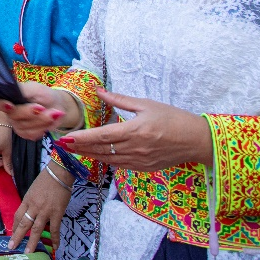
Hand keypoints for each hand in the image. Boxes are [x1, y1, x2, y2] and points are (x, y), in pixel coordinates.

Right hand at [0, 82, 73, 140]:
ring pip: (25, 127)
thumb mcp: (34, 88)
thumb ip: (22, 90)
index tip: (9, 105)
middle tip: (43, 108)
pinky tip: (49, 121)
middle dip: (31, 113)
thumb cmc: (44, 95)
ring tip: (52, 113)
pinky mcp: (25, 134)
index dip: (2, 105)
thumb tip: (9, 91)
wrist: (57, 107)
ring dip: (41, 121)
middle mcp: (9, 112)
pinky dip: (43, 128)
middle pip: (14, 116)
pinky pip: (32, 134)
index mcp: (9, 98)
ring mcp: (16, 125)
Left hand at [10, 167, 72, 253]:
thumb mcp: (34, 189)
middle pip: (23, 224)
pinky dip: (55, 239)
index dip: (15, 226)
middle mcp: (34, 207)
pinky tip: (55, 247)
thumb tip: (30, 212)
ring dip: (32, 242)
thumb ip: (31, 201)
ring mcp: (45, 211)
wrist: (59, 173)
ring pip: (36, 229)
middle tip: (11, 247)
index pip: (18, 215)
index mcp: (27, 200)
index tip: (12, 234)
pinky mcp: (57, 213)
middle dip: (17, 237)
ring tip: (28, 252)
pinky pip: (55, 229)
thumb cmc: (46, 179)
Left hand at [56, 89, 212, 171]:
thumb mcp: (146, 104)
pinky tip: (97, 155)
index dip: (82, 138)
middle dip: (80, 148)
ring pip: (108, 160)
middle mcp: (135, 149)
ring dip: (90, 155)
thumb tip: (99, 91)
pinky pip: (119, 166)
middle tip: (63, 145)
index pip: (102, 136)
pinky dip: (106, 160)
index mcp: (135, 131)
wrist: (196, 140)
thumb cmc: (173, 119)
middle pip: (100, 150)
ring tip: (75, 150)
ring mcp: (139, 161)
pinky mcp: (144, 168)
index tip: (67, 138)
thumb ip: (120, 100)